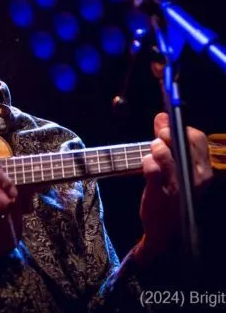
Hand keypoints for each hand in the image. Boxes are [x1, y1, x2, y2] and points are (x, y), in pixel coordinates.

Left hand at [135, 112, 212, 265]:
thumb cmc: (176, 197)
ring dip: (156, 148)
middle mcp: (196, 178)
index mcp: (204, 171)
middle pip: (181, 142)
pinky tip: (148, 165)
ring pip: (165, 153)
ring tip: (154, 150)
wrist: (169, 235)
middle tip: (159, 135)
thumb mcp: (181, 170)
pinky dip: (146, 162)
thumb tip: (162, 116)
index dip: (181, 127)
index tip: (168, 124)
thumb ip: (170, 142)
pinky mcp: (160, 193)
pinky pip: (151, 168)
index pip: (197, 138)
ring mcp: (178, 186)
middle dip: (167, 133)